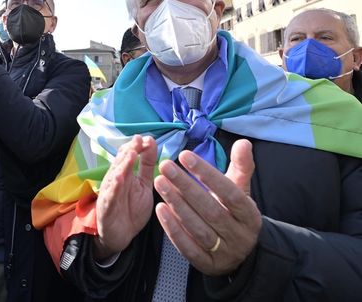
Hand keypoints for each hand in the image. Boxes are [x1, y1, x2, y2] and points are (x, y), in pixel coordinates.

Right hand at [93, 135, 156, 260]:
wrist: (121, 235)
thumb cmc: (132, 208)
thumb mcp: (144, 185)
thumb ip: (147, 165)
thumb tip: (151, 142)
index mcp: (126, 173)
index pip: (128, 154)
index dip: (137, 146)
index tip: (147, 138)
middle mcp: (116, 179)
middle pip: (121, 162)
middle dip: (130, 150)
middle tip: (138, 141)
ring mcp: (110, 192)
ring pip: (115, 175)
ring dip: (122, 165)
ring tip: (131, 154)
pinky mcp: (106, 207)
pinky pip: (110, 196)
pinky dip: (113, 187)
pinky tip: (119, 179)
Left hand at [154, 139, 261, 275]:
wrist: (242, 252)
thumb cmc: (235, 211)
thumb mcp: (241, 189)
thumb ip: (241, 166)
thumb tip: (243, 142)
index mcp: (249, 214)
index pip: (228, 192)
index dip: (207, 173)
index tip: (185, 155)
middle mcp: (239, 235)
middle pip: (210, 209)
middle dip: (185, 186)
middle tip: (165, 166)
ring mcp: (224, 252)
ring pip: (198, 228)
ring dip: (176, 204)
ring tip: (159, 183)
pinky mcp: (208, 265)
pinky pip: (188, 247)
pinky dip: (173, 229)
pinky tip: (160, 210)